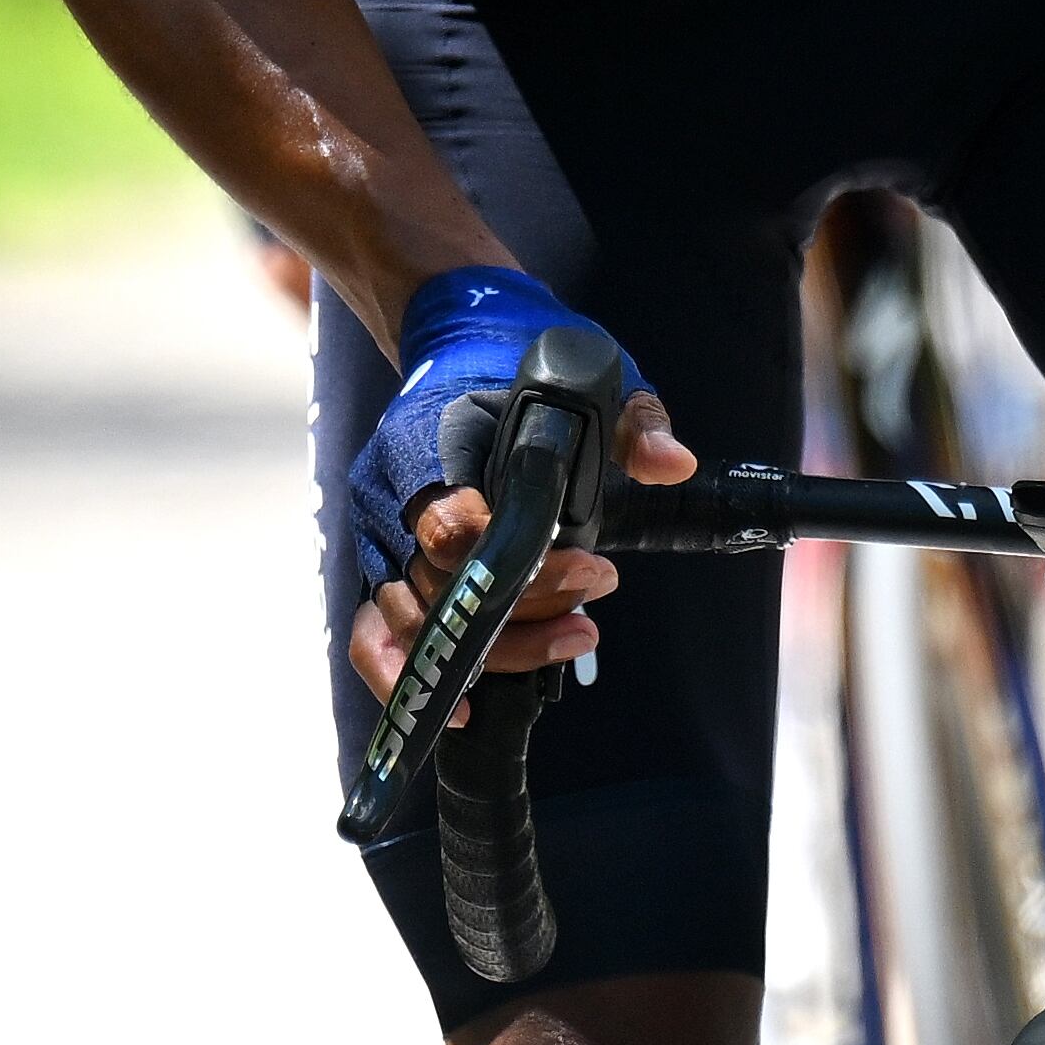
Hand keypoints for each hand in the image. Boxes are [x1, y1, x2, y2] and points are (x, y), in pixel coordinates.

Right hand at [339, 266, 694, 713]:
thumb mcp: (594, 368)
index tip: (591, 568)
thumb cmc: (522, 357)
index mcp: (427, 439)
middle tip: (598, 600)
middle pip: (438, 586)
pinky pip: (372, 636)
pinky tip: (467, 708)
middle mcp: (388, 494)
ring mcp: (377, 534)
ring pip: (414, 623)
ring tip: (577, 638)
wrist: (458, 336)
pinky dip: (404, 678)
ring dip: (494, 648)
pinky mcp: (380, 564)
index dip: (517, 567)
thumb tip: (672, 463)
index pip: (451, 526)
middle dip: (524, 609)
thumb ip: (632, 415)